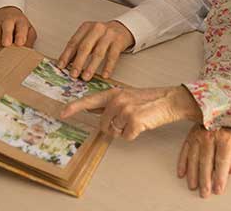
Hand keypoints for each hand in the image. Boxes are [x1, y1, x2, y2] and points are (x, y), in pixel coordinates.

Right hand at [0, 6, 36, 49]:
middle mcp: (8, 21)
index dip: (21, 35)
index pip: (21, 26)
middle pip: (7, 25)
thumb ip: (29, 40)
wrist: (9, 12)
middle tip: (6, 44)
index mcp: (20, 21)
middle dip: (6, 34)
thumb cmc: (19, 25)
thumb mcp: (29, 30)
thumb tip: (28, 51)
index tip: (20, 43)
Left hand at [57, 20, 133, 79]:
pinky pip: (113, 56)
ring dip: (91, 67)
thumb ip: (79, 47)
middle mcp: (97, 29)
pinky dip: (108, 67)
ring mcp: (108, 35)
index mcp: (86, 27)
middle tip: (73, 74)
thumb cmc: (102, 35)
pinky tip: (105, 75)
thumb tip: (67, 64)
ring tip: (86, 77)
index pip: (74, 42)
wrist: (122, 28)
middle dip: (78, 62)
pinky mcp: (119, 41)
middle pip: (85, 47)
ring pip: (98, 52)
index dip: (66, 55)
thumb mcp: (89, 37)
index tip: (61, 66)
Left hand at [61, 85, 201, 140]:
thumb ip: (107, 103)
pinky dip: (134, 134)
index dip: (74, 107)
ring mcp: (124, 110)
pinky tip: (142, 124)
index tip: (62, 113)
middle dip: (114, 127)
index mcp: (113, 93)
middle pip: (103, 125)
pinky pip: (126, 136)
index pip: (89, 100)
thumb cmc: (147, 100)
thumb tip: (90, 108)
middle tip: (128, 119)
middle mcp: (116, 100)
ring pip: (114, 132)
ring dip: (125, 130)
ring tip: (136, 120)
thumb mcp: (125, 97)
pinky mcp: (133, 120)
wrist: (168, 101)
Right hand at [177, 124, 230, 197]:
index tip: (218, 189)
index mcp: (224, 137)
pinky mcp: (190, 135)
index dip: (220, 177)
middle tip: (204, 192)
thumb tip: (230, 170)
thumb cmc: (230, 126)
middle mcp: (210, 135)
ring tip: (193, 186)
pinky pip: (184, 150)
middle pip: (206, 162)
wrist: (219, 109)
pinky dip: (182, 163)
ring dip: (193, 174)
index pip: (222, 161)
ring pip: (194, 158)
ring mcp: (198, 135)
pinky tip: (182, 173)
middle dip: (205, 179)